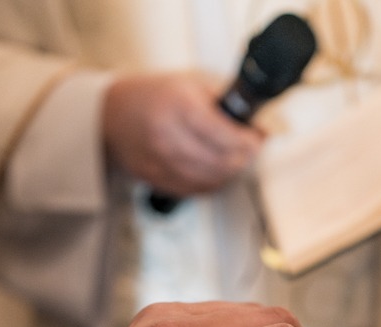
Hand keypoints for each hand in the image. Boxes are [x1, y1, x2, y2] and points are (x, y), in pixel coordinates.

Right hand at [102, 72, 263, 195]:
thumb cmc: (155, 96)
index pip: (226, 136)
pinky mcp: (156, 181)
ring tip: (231, 156)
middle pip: (221, 162)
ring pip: (211, 180)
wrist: (112, 115)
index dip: (250, 141)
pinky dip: (212, 183)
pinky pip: (196, 191)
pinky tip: (213, 168)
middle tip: (248, 147)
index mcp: (179, 107)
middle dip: (243, 157)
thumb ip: (231, 99)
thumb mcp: (194, 82)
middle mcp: (168, 137)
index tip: (257, 138)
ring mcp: (160, 162)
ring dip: (229, 171)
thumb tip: (267, 122)